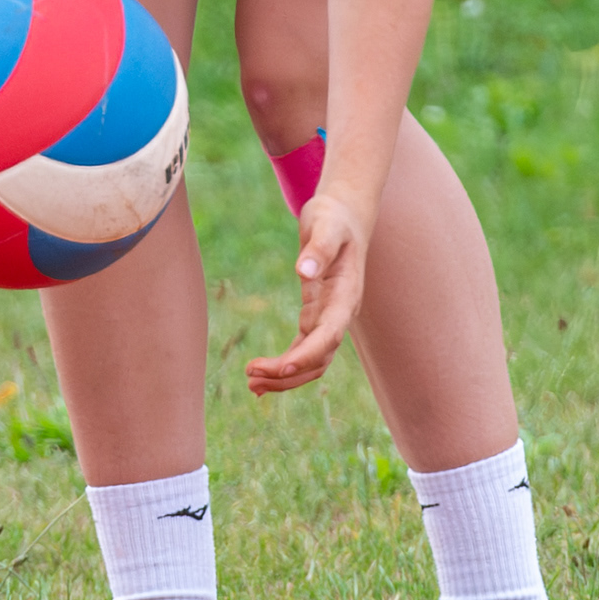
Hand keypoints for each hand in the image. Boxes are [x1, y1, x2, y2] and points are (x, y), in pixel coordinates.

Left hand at [247, 190, 369, 395]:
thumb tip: (303, 271)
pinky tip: (261, 373)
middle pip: (320, 358)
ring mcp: (329, 318)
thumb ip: (318, 248)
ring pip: (312, 361)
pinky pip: (302, 349)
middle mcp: (341, 314)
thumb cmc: (335, 217)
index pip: (330, 335)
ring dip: (285, 377)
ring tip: (251, 384)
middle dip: (289, 374)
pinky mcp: (316, 316)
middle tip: (252, 378)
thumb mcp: (327, 225)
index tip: (282, 367)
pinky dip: (284, 366)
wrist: (345, 215)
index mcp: (346, 296)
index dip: (307, 355)